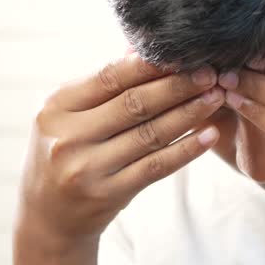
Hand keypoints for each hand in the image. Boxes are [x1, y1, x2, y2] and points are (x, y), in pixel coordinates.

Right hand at [15, 53, 224, 250]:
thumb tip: (143, 47)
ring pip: (150, 135)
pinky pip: (156, 167)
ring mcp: (88, 168)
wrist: (48, 216)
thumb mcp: (70, 114)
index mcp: (57, 107)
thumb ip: (105, 84)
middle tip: (210, 73)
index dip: (150, 65)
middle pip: (134, 104)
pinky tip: (209, 134)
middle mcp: (69, 137)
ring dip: (189, 114)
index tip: (184, 53)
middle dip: (178, 86)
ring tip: (216, 97)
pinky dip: (186, 149)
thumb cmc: (66, 150)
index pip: (110, 77)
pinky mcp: (108, 194)